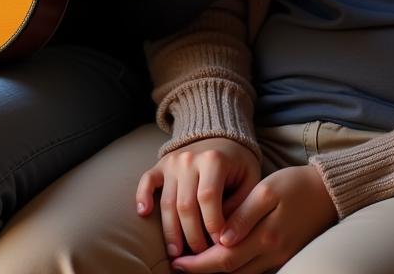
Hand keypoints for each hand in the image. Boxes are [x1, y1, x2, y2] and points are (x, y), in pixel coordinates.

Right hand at [136, 138, 260, 259]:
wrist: (222, 138)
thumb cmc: (239, 165)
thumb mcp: (250, 181)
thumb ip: (241, 206)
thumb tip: (225, 237)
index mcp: (214, 160)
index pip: (208, 197)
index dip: (212, 224)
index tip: (220, 243)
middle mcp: (189, 159)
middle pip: (185, 204)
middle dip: (192, 235)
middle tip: (200, 255)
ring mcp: (172, 162)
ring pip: (167, 201)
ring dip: (171, 231)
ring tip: (176, 253)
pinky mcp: (161, 165)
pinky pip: (147, 180)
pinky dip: (142, 196)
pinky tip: (143, 214)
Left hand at [170, 165, 337, 273]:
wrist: (328, 193)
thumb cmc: (294, 185)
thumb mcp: (267, 191)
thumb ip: (243, 215)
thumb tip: (222, 239)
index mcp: (266, 236)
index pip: (224, 258)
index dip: (199, 263)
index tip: (177, 259)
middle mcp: (272, 253)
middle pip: (230, 271)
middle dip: (202, 270)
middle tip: (177, 264)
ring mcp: (279, 258)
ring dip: (216, 271)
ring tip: (192, 262)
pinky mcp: (283, 256)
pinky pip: (253, 269)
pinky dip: (234, 267)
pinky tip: (219, 257)